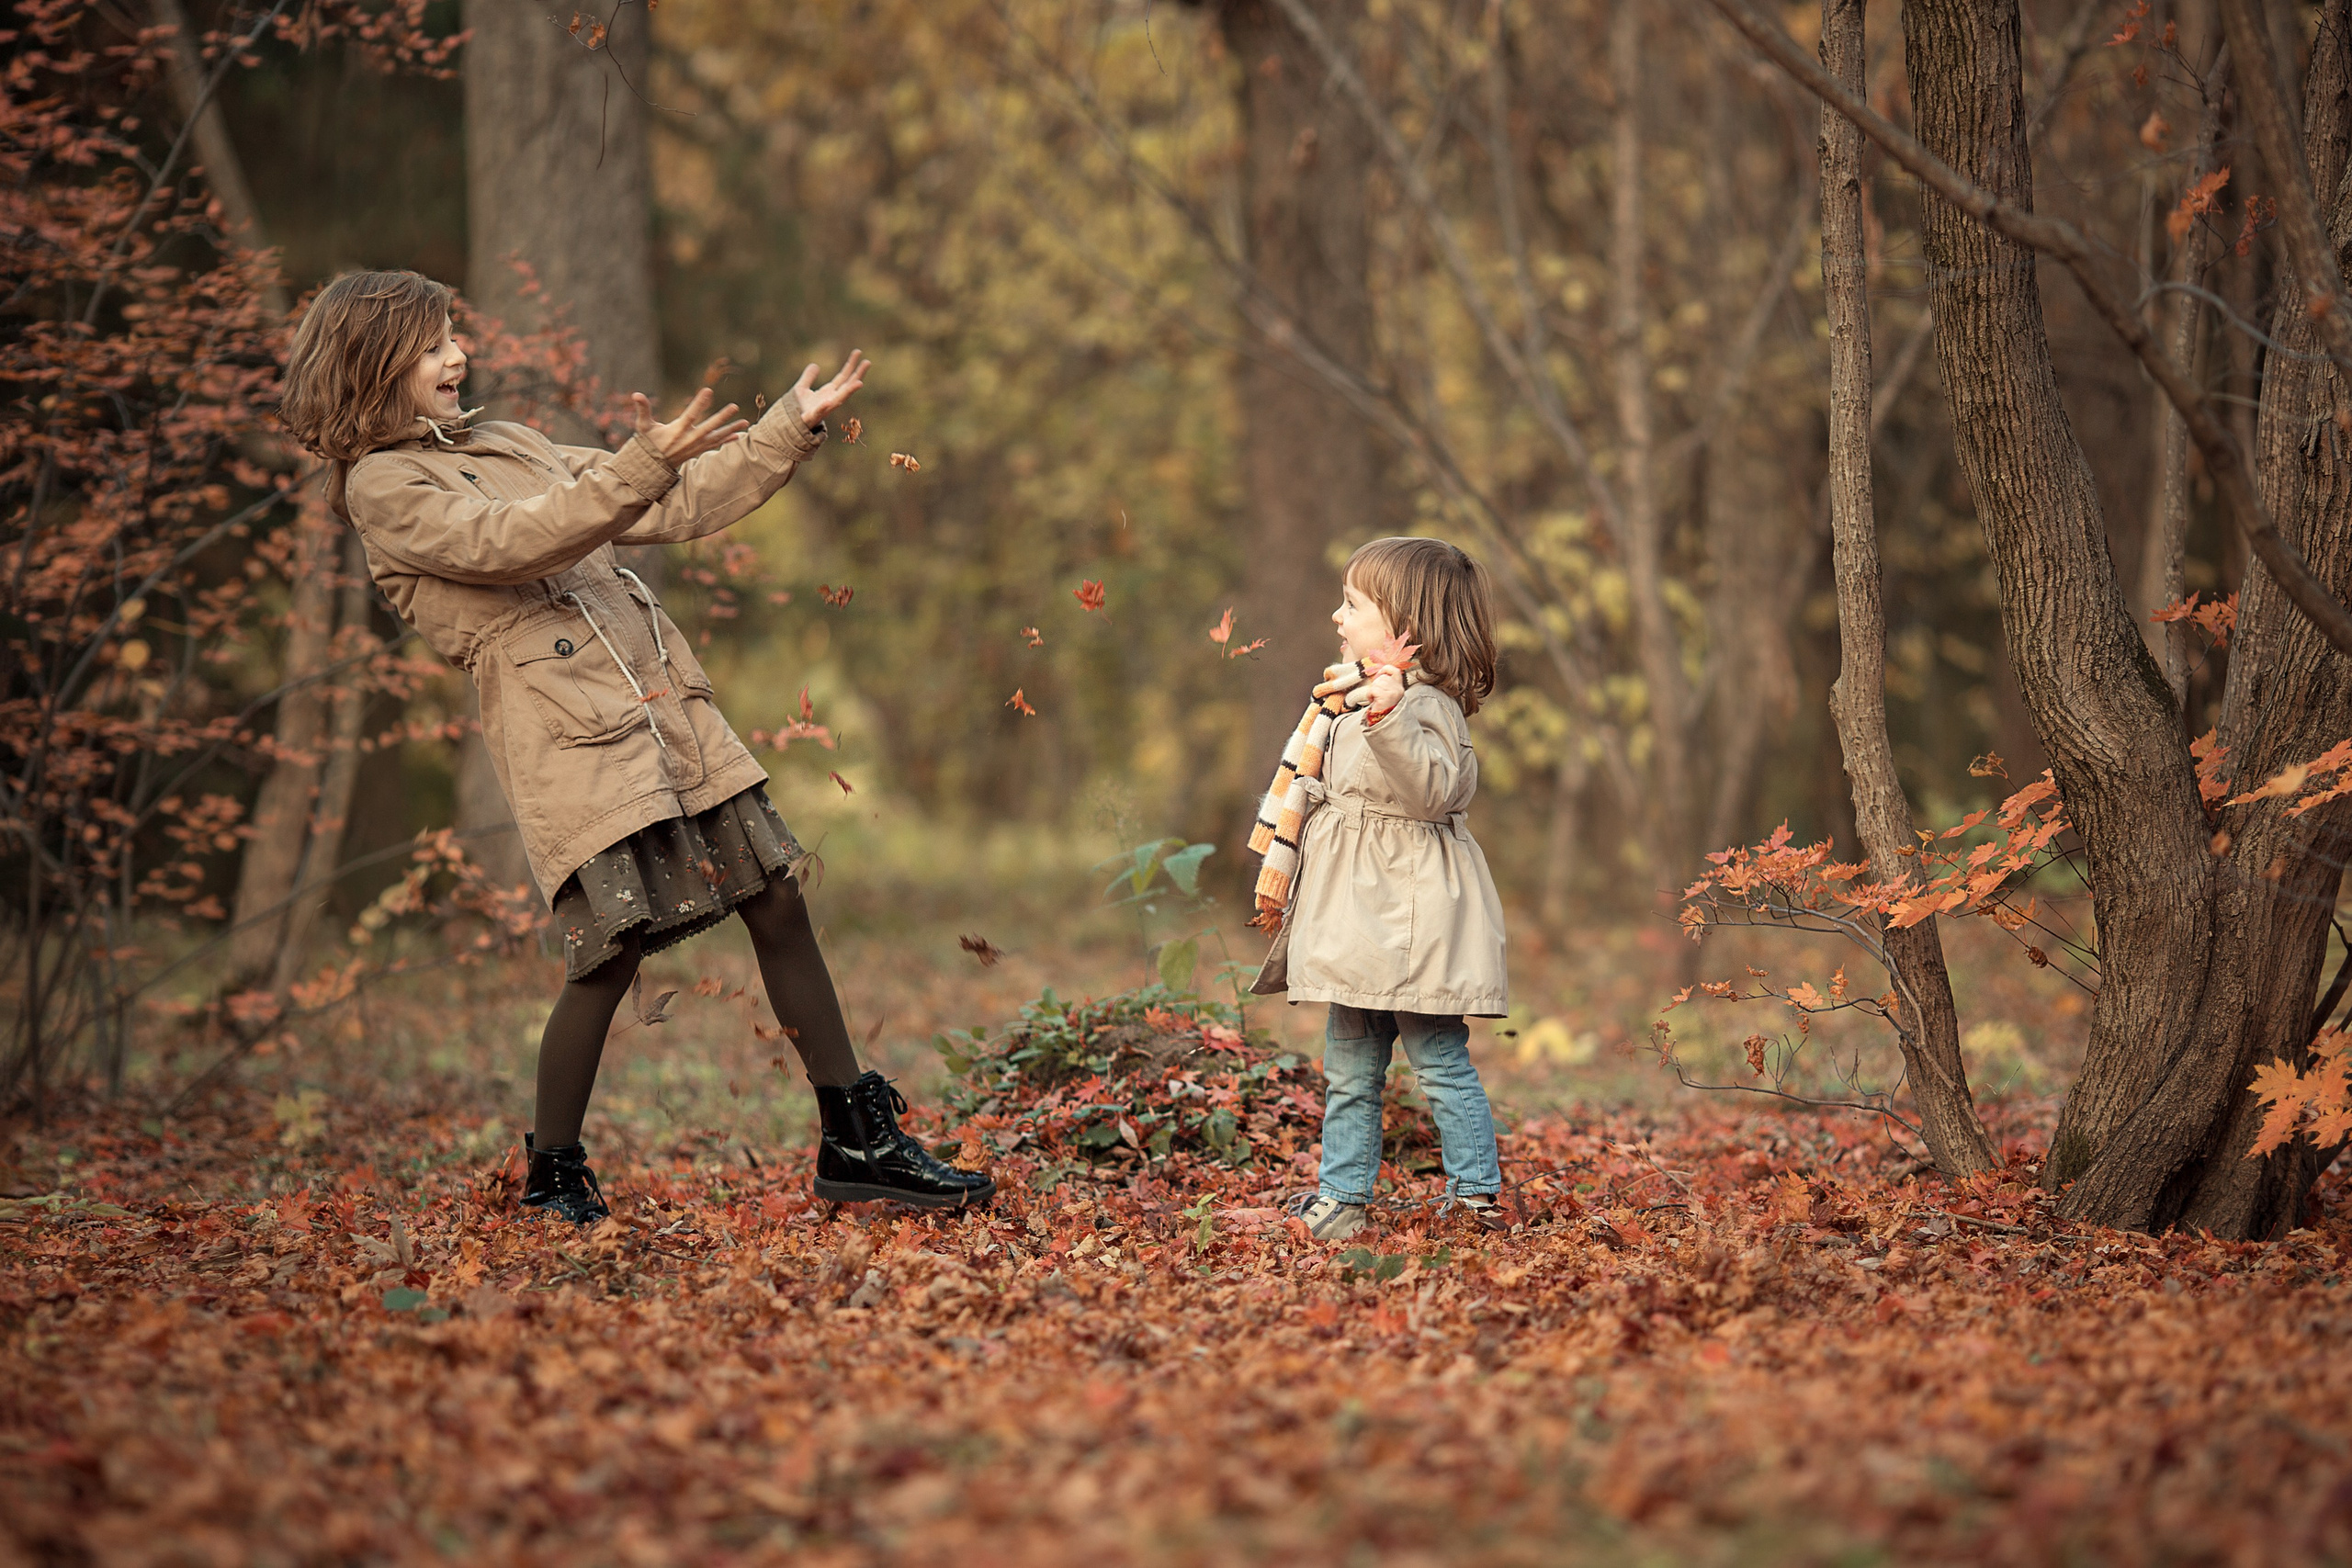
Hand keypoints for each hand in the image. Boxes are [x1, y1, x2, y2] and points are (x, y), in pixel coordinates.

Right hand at [631, 387, 746, 466]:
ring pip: (717, 437)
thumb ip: (643, 409)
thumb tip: (636, 394)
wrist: (653, 466)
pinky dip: (727, 440)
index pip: (690, 414)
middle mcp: (690, 439)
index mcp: (677, 430)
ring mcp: (696, 446)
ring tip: (745, 422)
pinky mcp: (699, 450)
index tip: (709, 391)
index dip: (699, 403)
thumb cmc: (648, 442)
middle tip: (735, 406)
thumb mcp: (643, 426)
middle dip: (722, 417)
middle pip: (709, 426)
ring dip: (731, 429)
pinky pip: (716, 445)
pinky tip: (739, 435)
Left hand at [790, 350, 869, 425]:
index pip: (843, 377)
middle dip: (857, 374)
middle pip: (847, 385)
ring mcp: (824, 409)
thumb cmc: (797, 409)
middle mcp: (830, 400)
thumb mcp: (801, 388)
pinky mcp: (812, 416)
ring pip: (840, 399)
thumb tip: (815, 365)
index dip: (851, 365)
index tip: (858, 353)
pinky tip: (829, 401)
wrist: (789, 425)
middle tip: (867, 362)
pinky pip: (819, 411)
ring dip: (850, 391)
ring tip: (860, 382)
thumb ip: (808, 377)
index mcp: (828, 392)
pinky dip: (824, 406)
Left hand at [1364, 666, 1405, 714]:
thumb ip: (1386, 683)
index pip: (1395, 671)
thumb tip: (1378, 673)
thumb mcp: (1388, 693)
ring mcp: (1393, 692)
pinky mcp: (1386, 696)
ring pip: (1376, 683)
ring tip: (1375, 698)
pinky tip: (1373, 701)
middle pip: (1382, 678)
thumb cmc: (1383, 707)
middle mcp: (1398, 689)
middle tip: (1376, 695)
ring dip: (1372, 691)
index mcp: (1399, 687)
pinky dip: (1370, 695)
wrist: (1384, 720)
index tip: (1379, 674)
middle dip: (1375, 685)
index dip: (1386, 669)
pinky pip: (1373, 690)